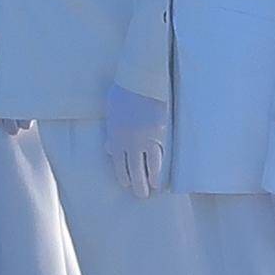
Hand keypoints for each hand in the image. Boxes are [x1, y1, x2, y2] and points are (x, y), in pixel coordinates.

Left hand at [100, 85, 172, 199]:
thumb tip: (109, 149)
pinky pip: (162, 156)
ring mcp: (145, 139)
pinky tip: (165, 179)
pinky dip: (163, 169)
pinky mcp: (161, 134)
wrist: (141, 78)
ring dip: (151, 182)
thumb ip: (111, 132)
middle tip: (141, 195)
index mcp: (115, 136)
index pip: (118, 164)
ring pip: (149, 167)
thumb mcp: (111, 111)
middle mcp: (129, 141)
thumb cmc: (125, 90)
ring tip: (154, 191)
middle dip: (137, 185)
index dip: (123, 176)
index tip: (127, 184)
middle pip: (133, 170)